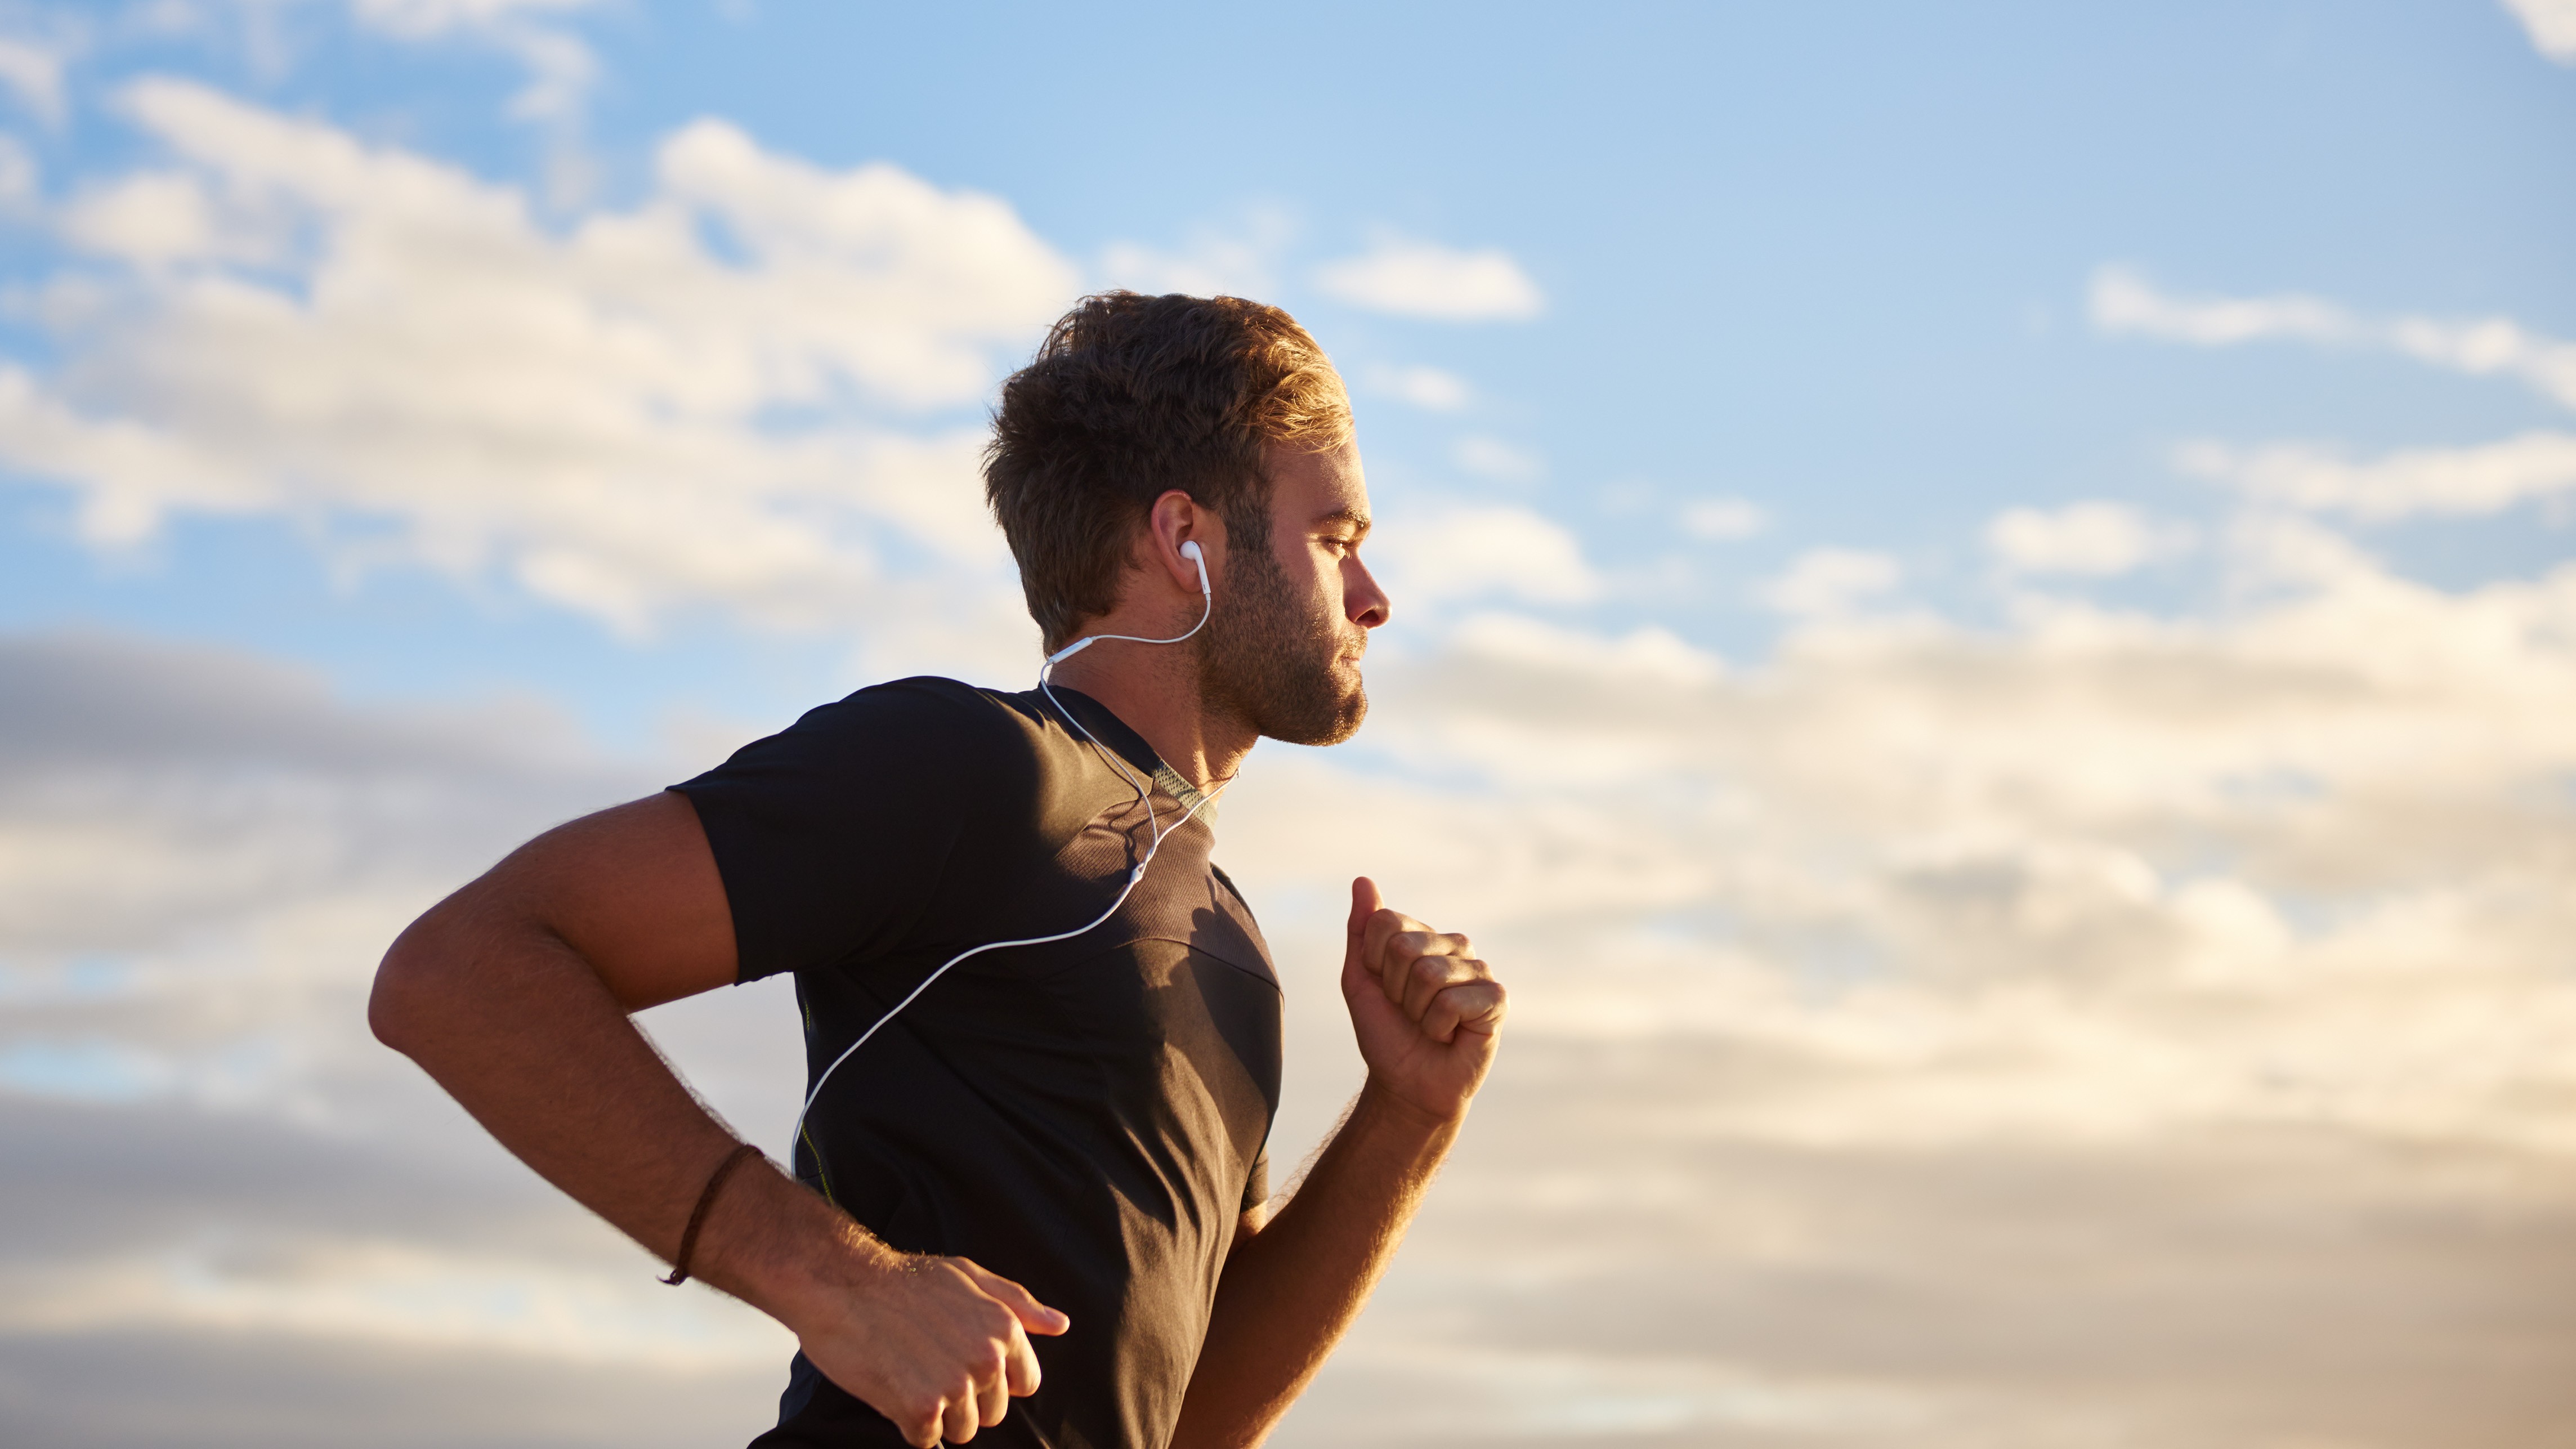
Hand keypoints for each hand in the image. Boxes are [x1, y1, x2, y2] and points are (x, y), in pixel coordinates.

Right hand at [790, 1249, 1068, 1446]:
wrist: (841, 1283)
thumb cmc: (902, 1279)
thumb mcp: (968, 1276)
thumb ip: (1018, 1303)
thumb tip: (1060, 1324)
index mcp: (1004, 1328)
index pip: (1024, 1383)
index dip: (994, 1379)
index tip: (963, 1364)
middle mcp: (987, 1360)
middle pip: (992, 1413)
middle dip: (964, 1398)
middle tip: (927, 1364)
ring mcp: (955, 1387)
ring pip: (961, 1430)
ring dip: (935, 1412)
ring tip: (909, 1372)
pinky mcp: (920, 1409)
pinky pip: (926, 1438)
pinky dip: (908, 1421)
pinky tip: (893, 1386)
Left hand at [1340, 877, 1507, 1124]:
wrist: (1408, 1085)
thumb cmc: (1387, 1034)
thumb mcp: (1360, 981)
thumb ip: (1362, 931)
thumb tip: (1363, 880)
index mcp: (1422, 935)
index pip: (1384, 922)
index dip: (1373, 964)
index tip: (1384, 991)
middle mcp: (1454, 945)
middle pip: (1403, 947)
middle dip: (1395, 990)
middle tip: (1409, 1013)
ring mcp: (1478, 969)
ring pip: (1428, 974)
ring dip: (1417, 1012)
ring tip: (1428, 1024)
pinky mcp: (1496, 998)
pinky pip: (1452, 1001)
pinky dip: (1439, 1026)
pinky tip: (1449, 1035)